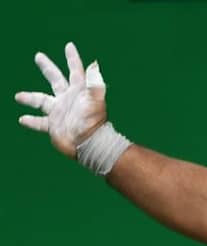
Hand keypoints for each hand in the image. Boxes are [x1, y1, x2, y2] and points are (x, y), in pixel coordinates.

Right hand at [15, 42, 107, 157]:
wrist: (89, 144)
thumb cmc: (93, 122)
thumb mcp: (95, 101)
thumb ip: (94, 84)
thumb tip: (94, 65)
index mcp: (79, 92)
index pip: (75, 71)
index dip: (72, 59)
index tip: (69, 46)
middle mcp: (68, 100)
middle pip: (56, 80)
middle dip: (48, 67)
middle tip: (38, 56)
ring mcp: (60, 112)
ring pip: (41, 100)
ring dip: (30, 98)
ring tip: (18, 96)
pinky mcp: (54, 126)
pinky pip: (39, 123)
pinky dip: (31, 121)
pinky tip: (22, 119)